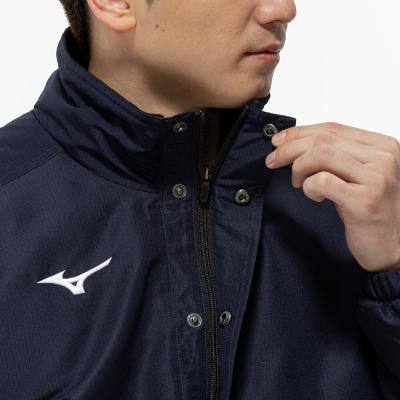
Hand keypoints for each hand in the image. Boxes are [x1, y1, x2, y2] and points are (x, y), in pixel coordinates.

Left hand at [265, 122, 399, 272]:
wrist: (393, 247)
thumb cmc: (369, 212)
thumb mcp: (354, 176)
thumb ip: (335, 157)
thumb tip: (293, 143)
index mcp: (382, 146)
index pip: (332, 128)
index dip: (299, 132)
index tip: (277, 141)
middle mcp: (384, 157)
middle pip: (323, 139)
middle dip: (290, 148)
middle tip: (272, 160)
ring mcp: (377, 177)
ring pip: (320, 155)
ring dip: (298, 168)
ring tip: (298, 183)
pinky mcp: (365, 200)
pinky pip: (322, 181)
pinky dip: (309, 187)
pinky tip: (315, 197)